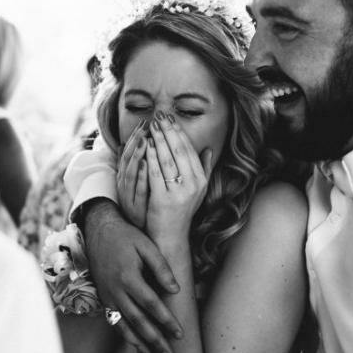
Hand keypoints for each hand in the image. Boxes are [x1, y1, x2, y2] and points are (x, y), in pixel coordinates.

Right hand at [83, 200, 183, 352]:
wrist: (99, 231)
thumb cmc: (127, 237)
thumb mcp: (147, 246)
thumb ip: (161, 268)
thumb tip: (175, 290)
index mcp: (128, 276)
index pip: (151, 304)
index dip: (166, 320)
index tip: (180, 333)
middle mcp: (116, 290)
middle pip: (138, 320)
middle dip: (155, 338)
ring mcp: (108, 296)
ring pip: (124, 325)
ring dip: (139, 343)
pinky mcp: (104, 298)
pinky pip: (114, 321)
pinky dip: (126, 335)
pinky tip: (137, 345)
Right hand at [116, 120, 148, 228]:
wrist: (145, 234)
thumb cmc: (144, 205)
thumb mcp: (139, 183)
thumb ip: (134, 164)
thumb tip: (125, 143)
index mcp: (127, 178)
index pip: (130, 153)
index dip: (136, 137)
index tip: (145, 122)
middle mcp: (125, 185)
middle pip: (128, 159)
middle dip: (136, 140)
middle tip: (145, 125)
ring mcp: (128, 196)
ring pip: (130, 171)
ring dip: (137, 154)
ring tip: (144, 138)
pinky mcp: (135, 207)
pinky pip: (137, 189)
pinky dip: (140, 176)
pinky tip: (145, 164)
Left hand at [145, 112, 214, 242]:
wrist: (170, 237)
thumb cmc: (181, 211)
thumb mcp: (197, 191)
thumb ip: (203, 169)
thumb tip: (208, 149)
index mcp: (200, 180)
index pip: (190, 150)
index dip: (179, 132)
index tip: (170, 118)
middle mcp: (193, 185)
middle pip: (180, 151)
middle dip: (169, 131)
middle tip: (160, 115)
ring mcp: (179, 193)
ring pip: (168, 159)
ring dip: (159, 140)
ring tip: (152, 125)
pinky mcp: (163, 199)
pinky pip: (156, 173)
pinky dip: (150, 157)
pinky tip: (145, 145)